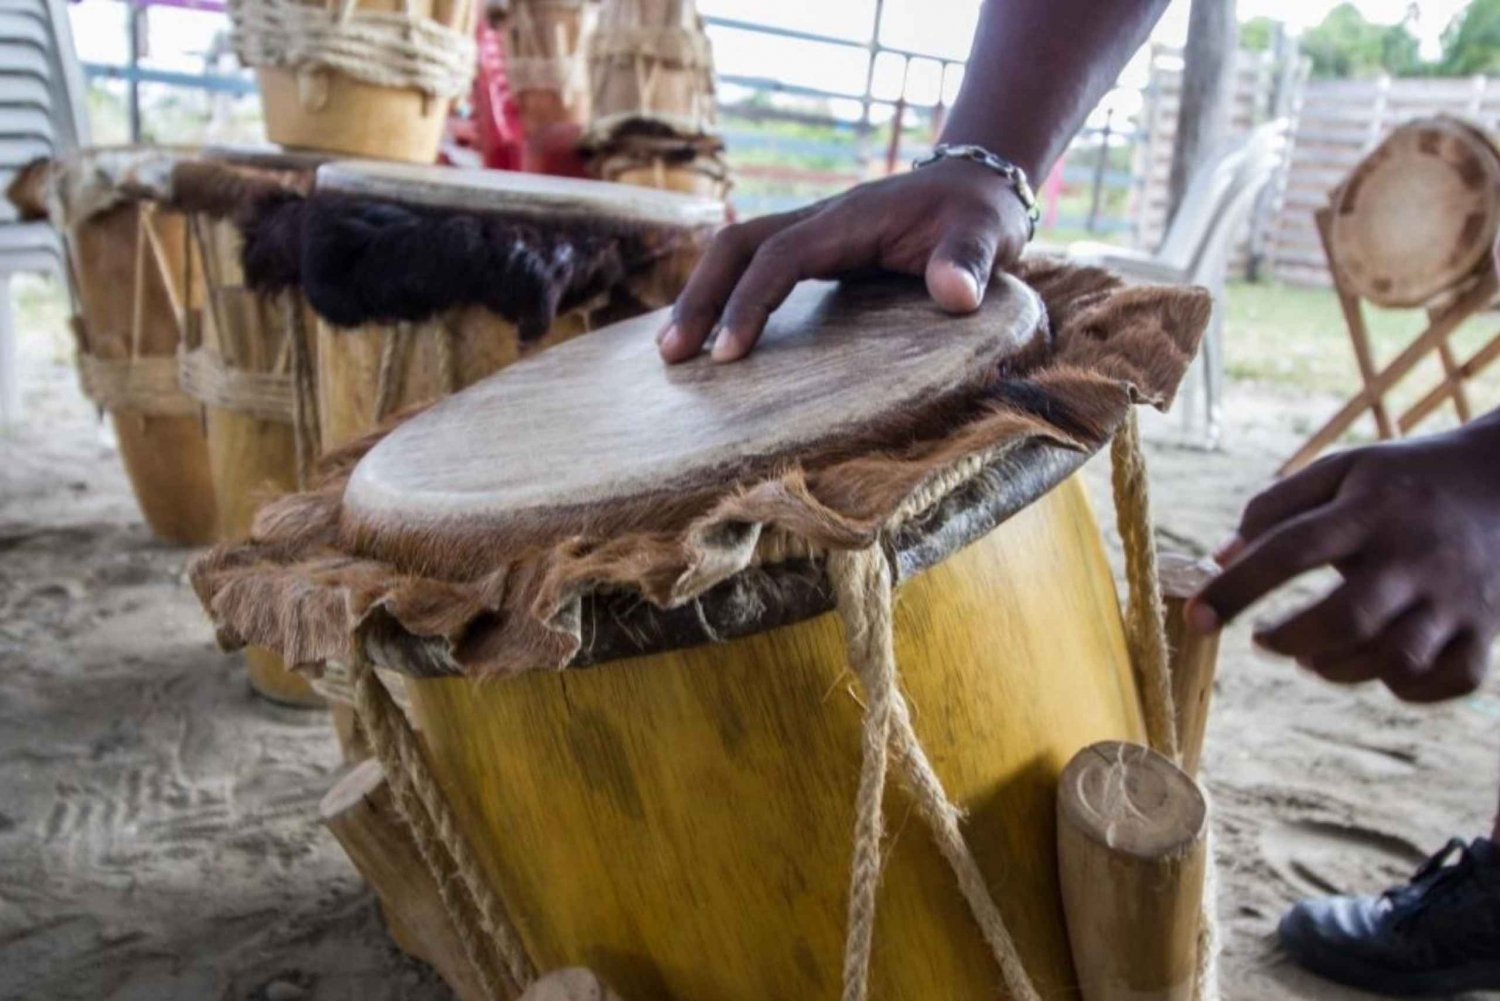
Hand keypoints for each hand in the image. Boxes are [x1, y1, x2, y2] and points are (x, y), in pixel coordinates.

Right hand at [658, 158, 1032, 362]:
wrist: (978, 185)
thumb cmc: (979, 215)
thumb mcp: (986, 234)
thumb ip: (969, 262)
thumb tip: (955, 296)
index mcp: (849, 220)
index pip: (779, 257)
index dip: (749, 302)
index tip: (727, 354)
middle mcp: (818, 222)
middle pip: (736, 246)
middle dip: (699, 297)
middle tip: (672, 356)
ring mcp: (812, 235)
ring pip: (736, 254)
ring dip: (701, 297)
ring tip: (672, 352)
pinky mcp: (814, 253)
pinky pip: (754, 268)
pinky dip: (724, 297)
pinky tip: (709, 337)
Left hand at [1188, 418, 1499, 702]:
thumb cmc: (1400, 483)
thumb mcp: (1339, 471)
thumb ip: (1273, 508)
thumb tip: (1219, 559)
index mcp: (1369, 511)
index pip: (1290, 550)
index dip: (1236, 588)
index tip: (1196, 617)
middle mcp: (1415, 557)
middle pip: (1347, 619)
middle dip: (1290, 640)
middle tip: (1264, 640)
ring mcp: (1456, 598)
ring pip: (1394, 659)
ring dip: (1337, 668)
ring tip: (1312, 655)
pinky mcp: (1486, 630)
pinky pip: (1445, 682)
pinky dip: (1403, 688)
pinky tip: (1376, 666)